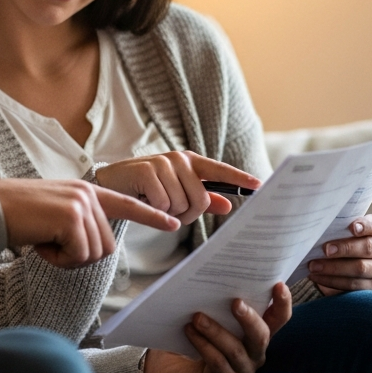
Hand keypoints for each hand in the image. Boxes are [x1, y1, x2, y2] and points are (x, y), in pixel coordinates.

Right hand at [0, 178, 179, 268]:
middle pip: (106, 247)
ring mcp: (81, 204)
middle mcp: (88, 194)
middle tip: (52, 244)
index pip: (126, 203)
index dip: (151, 216)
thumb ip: (80, 221)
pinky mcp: (70, 218)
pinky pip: (78, 256)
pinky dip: (58, 260)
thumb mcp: (57, 213)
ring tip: (45, 240)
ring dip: (67, 259)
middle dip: (79, 256)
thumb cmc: (21, 216)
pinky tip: (41, 244)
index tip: (174, 222)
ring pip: (93, 254)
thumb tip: (98, 247)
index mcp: (87, 191)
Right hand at [95, 151, 259, 224]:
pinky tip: (144, 200)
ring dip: (169, 213)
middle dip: (187, 213)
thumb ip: (203, 198)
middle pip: (200, 200)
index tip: (259, 185)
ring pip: (181, 204)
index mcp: (191, 162)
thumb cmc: (147, 188)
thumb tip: (228, 205)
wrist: (112, 183)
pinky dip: (155, 210)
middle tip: (169, 208)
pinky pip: (163, 204)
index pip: (220, 170)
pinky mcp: (147, 171)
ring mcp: (163, 163)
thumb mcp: (176, 192)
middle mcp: (180, 159)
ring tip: (154, 202)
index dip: (240, 178)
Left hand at [141, 282, 291, 372]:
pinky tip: (190, 330)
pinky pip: (217, 362)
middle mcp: (255, 351)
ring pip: (235, 350)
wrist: (180, 363)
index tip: (278, 285)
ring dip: (216, 331)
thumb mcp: (215, 311)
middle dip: (250, 319)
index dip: (283, 303)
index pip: (279, 318)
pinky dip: (202, 344)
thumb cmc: (203, 330)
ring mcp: (241, 368)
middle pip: (261, 336)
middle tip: (235, 302)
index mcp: (259, 331)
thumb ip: (222, 297)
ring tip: (197, 317)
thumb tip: (215, 271)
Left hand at [308, 214, 371, 293]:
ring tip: (314, 266)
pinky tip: (317, 277)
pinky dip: (332, 281)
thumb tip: (317, 228)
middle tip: (325, 250)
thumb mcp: (338, 233)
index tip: (352, 228)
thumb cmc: (338, 242)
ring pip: (360, 268)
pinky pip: (353, 285)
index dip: (365, 225)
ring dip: (334, 268)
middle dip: (344, 249)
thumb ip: (334, 229)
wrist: (340, 265)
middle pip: (367, 247)